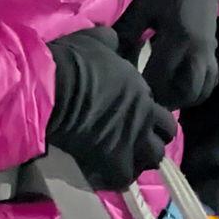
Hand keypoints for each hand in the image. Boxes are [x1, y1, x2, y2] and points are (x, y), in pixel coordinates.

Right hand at [45, 26, 177, 189]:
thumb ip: (111, 42)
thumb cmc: (73, 61)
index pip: (163, 114)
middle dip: (153, 143)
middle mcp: (142, 116)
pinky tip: (104, 173)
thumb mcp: (95, 40)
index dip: (152, 120)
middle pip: (164, 139)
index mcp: (141, 91)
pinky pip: (122, 178)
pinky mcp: (111, 157)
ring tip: (121, 161)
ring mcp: (130, 139)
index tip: (136, 122)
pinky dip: (115, 179)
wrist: (53, 87)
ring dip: (138, 162)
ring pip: (151, 160)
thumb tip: (113, 40)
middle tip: (133, 145)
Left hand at [116, 0, 218, 108]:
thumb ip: (127, 34)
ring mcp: (209, 52)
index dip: (144, 89)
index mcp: (178, 36)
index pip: (161, 76)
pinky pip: (210, 80)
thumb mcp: (143, 6)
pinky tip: (179, 86)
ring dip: (183, 98)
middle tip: (147, 100)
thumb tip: (111, 61)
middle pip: (188, 90)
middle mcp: (198, 49)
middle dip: (167, 100)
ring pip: (202, 89)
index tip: (127, 91)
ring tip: (162, 96)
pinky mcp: (213, 51)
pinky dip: (196, 89)